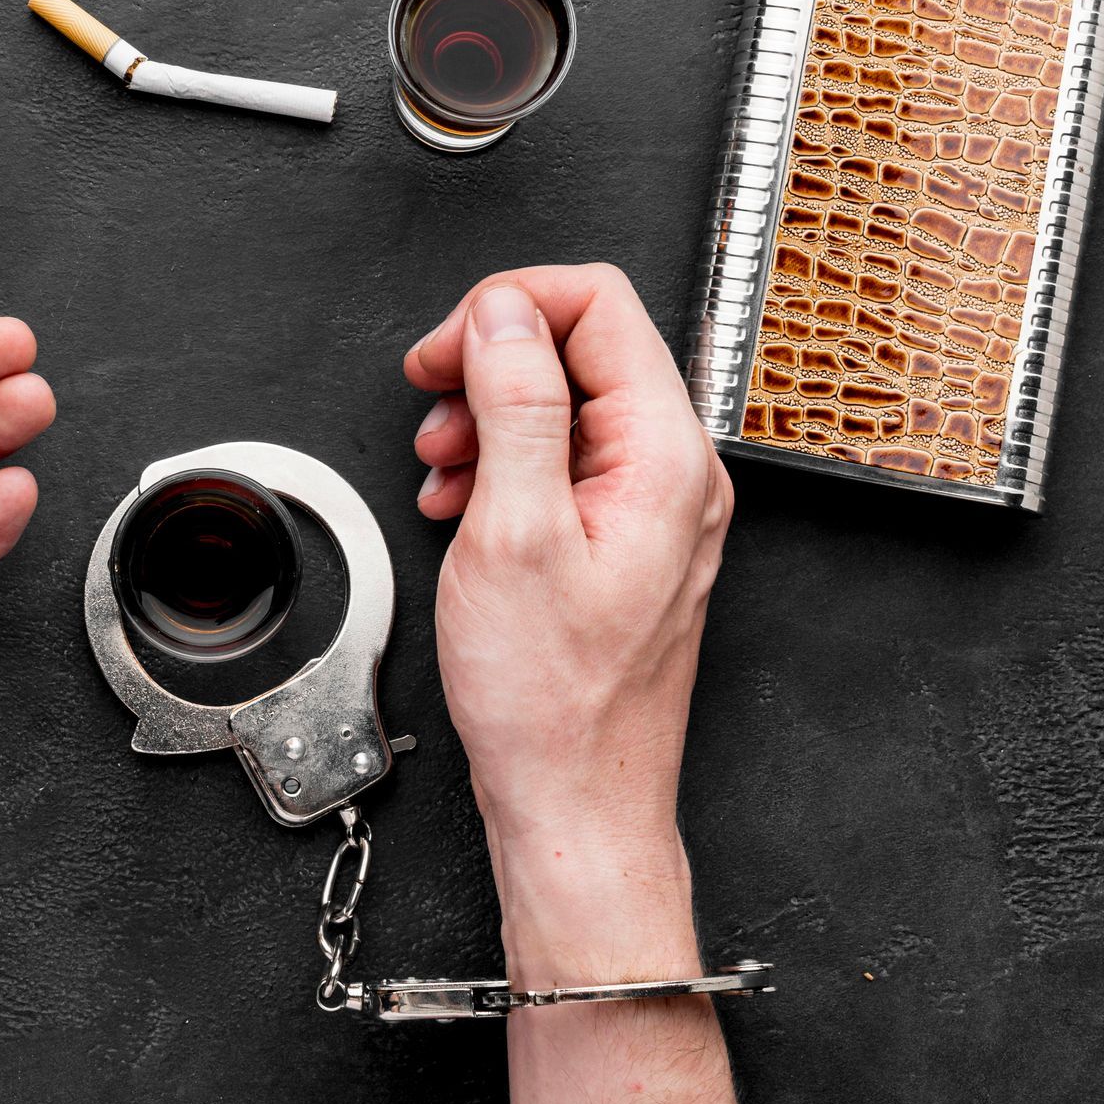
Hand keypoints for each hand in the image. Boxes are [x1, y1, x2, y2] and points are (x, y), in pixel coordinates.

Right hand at [405, 265, 739, 1103]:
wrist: (575, 801)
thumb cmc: (551, 699)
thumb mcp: (512, 532)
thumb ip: (515, 404)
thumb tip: (503, 313)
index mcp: (664, 454)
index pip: (599, 303)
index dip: (508, 305)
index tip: (446, 348)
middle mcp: (673, 471)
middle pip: (580, 346)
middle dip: (490, 360)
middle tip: (430, 400)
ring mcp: (652, 506)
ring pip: (564, 402)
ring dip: (488, 415)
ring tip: (442, 465)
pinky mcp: (621, 538)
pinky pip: (561, 460)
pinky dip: (501, 463)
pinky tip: (462, 501)